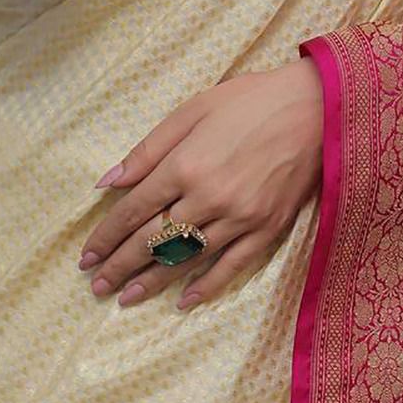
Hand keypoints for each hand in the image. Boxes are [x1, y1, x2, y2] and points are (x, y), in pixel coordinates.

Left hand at [78, 59, 323, 310]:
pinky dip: (206, 287)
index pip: (134, 211)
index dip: (106, 237)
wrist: (316, 107)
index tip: (86, 256)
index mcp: (185, 165)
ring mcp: (239, 218)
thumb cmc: (251, 100)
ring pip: (186, 259)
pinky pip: (231, 267)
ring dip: (152, 281)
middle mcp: (208, 197)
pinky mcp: (267, 229)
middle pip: (153, 240)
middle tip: (96, 286)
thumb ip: (149, 148)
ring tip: (125, 298)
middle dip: (120, 265)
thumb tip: (108, 182)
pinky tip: (184, 301)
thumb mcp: (193, 109)